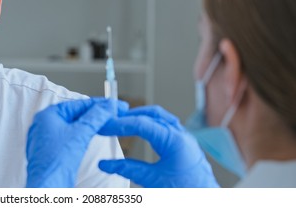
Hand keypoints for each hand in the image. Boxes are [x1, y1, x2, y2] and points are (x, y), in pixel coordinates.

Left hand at [26, 98, 128, 187]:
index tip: (115, 104)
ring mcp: (49, 139)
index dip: (99, 103)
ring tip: (110, 121)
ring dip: (92, 123)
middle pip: (77, 114)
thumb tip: (108, 105)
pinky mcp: (54, 152)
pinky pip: (72, 138)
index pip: (78, 104)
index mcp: (47, 115)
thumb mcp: (80, 133)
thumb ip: (95, 116)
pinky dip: (85, 134)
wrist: (49, 188)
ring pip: (75, 126)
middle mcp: (45, 125)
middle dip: (96, 113)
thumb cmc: (57, 162)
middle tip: (116, 112)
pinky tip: (96, 134)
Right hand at [98, 105, 218, 187]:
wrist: (208, 201)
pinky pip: (165, 125)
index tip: (105, 126)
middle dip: (128, 116)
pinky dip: (149, 123)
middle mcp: (181, 135)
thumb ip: (128, 170)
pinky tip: (140, 129)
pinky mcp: (183, 144)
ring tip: (122, 122)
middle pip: (150, 114)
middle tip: (110, 120)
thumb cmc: (188, 193)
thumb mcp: (153, 182)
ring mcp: (184, 138)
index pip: (141, 123)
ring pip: (159, 117)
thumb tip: (106, 164)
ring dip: (139, 117)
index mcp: (175, 141)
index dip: (120, 124)